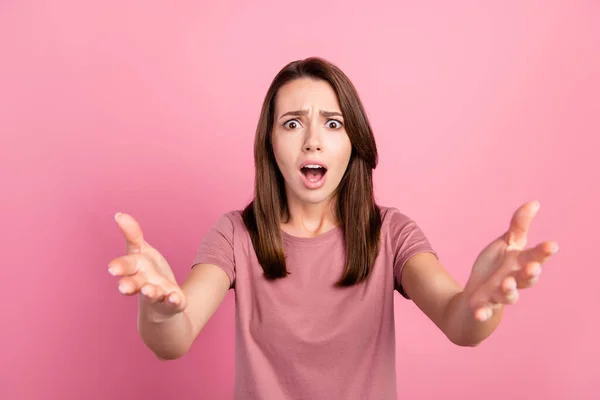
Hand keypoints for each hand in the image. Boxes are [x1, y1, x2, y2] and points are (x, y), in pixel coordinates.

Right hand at [108, 212, 186, 319]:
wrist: (162, 305)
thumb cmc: (148, 273)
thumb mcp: (142, 252)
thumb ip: (132, 235)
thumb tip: (119, 214)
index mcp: (135, 270)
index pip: (126, 266)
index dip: (120, 266)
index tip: (112, 268)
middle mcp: (144, 284)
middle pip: (135, 284)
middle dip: (128, 285)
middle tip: (122, 287)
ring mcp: (158, 295)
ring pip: (152, 294)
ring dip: (150, 292)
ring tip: (149, 290)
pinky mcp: (173, 303)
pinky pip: (173, 303)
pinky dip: (174, 300)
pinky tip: (176, 297)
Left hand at [464, 200, 558, 320]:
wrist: (478, 294)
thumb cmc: (497, 266)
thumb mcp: (506, 243)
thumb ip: (519, 225)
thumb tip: (534, 202)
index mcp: (520, 263)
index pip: (535, 257)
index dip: (543, 252)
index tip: (551, 245)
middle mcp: (514, 280)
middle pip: (526, 279)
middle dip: (530, 273)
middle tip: (532, 267)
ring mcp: (499, 294)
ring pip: (508, 295)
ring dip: (508, 290)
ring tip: (506, 283)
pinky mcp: (484, 306)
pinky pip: (484, 311)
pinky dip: (482, 313)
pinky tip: (479, 313)